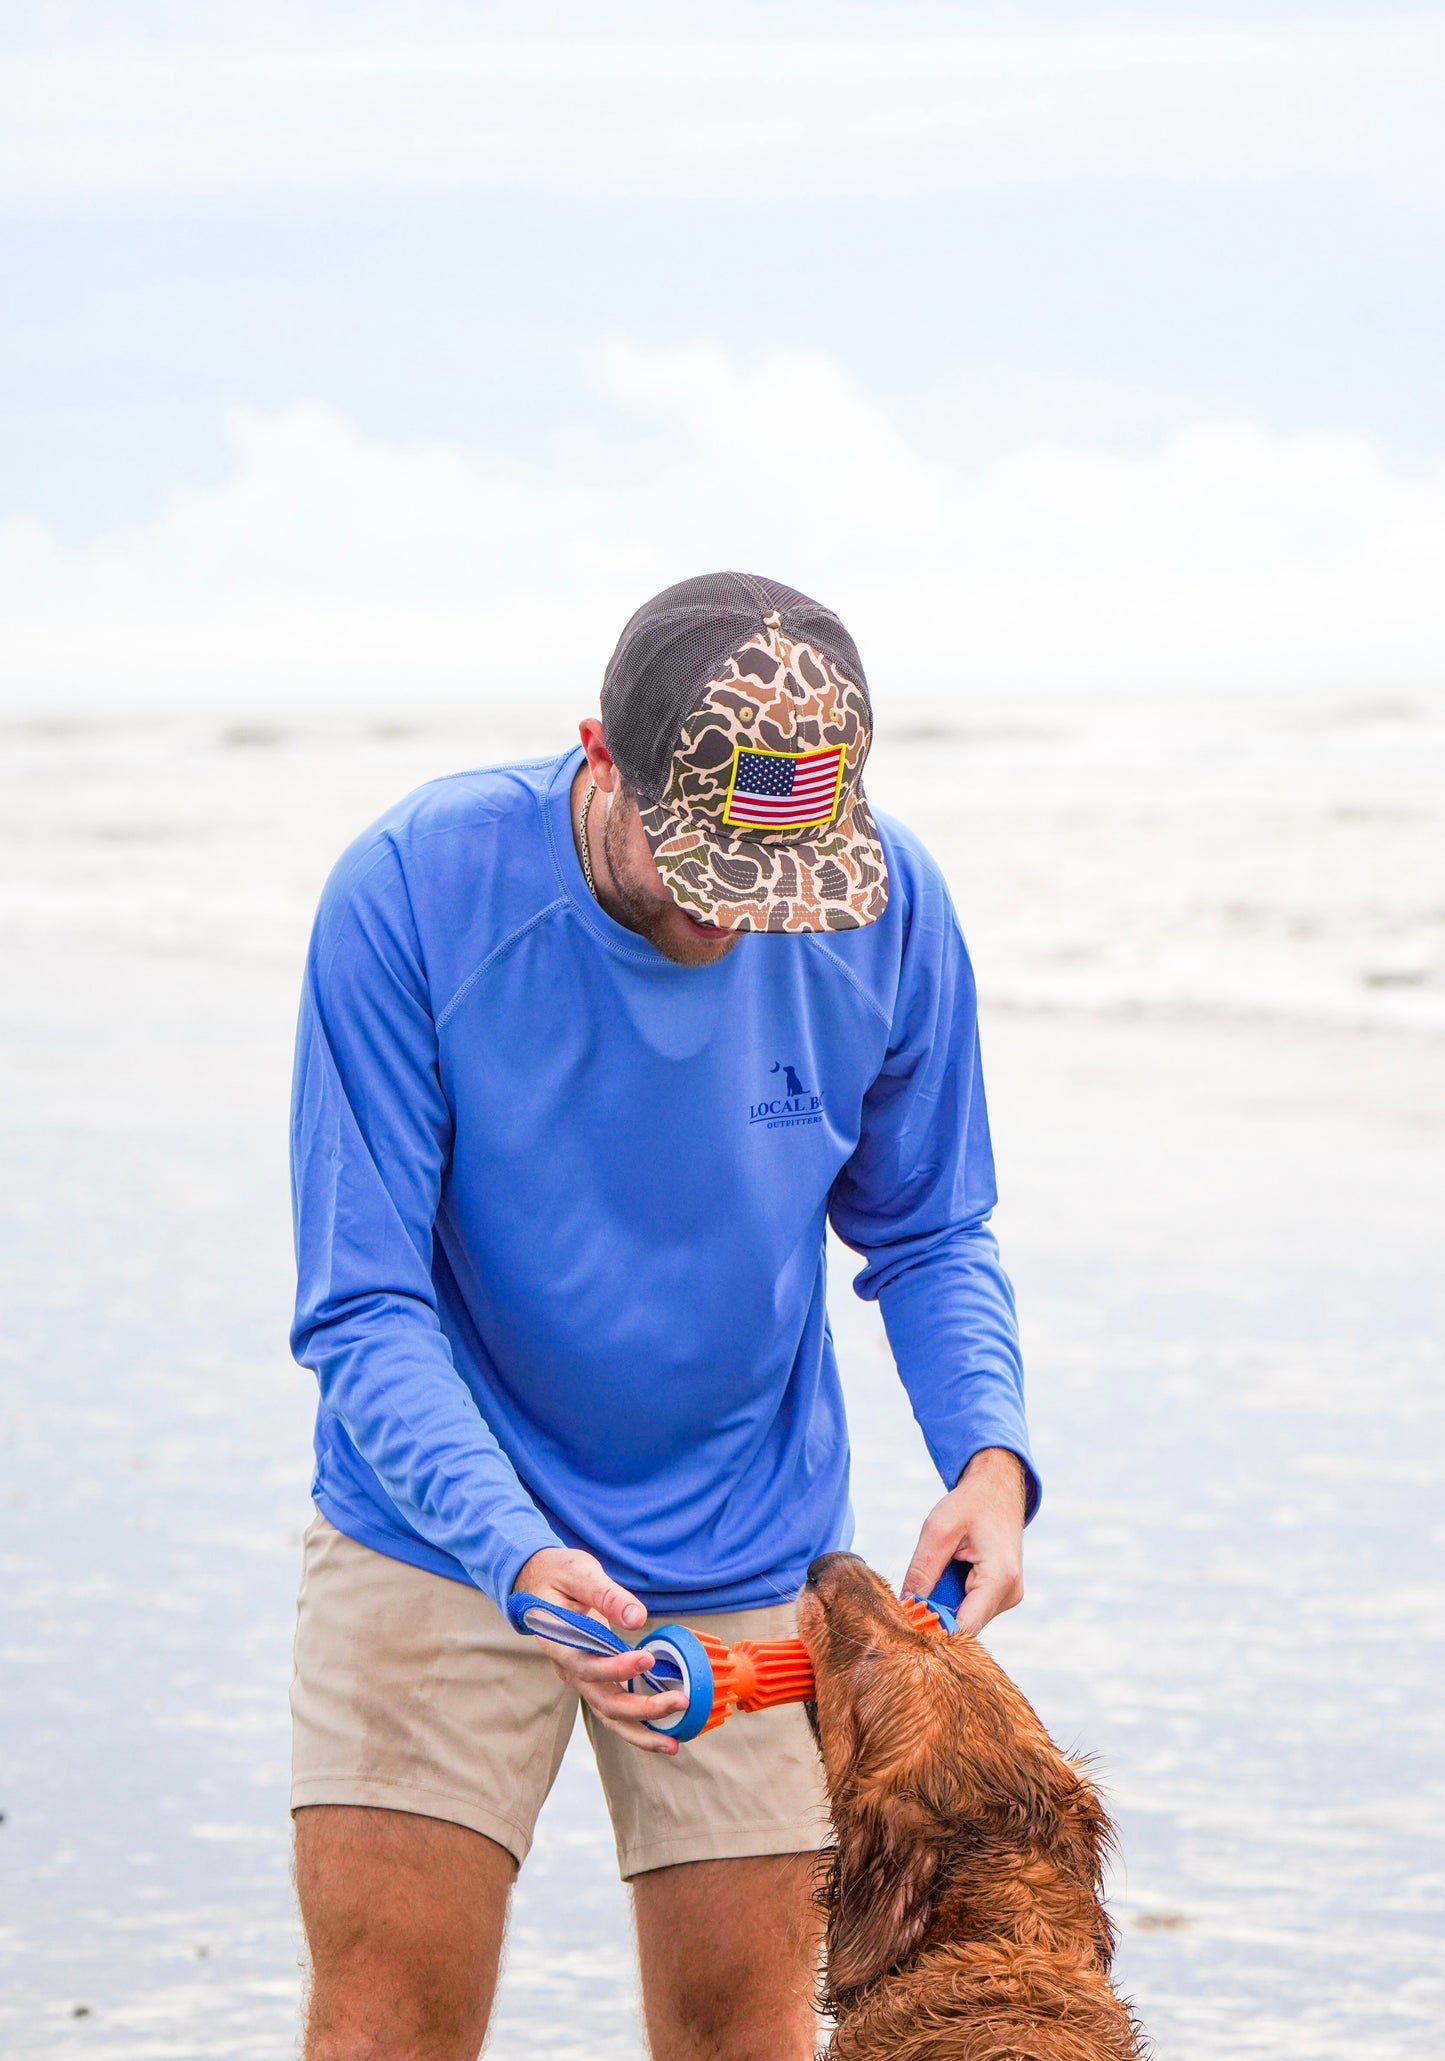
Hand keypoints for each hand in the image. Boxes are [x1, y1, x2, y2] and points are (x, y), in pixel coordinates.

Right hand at [513, 1546, 685, 1755]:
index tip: (646, 1659)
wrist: (539, 1581)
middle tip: (679, 1700)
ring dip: (641, 1730)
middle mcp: (569, 1669)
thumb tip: (637, 1618)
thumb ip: (605, 1594)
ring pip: (609, 1714)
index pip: (587, 1667)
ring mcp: (582, 1677)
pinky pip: (616, 1707)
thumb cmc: (558, 1573)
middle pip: (603, 1702)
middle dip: (642, 1708)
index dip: (616, 1669)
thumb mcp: (578, 1571)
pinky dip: (638, 1723)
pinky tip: (665, 1732)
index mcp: (559, 1644)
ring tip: (673, 1744)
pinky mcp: (596, 1677)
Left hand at [901, 1447, 1026, 1637]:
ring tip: (937, 1574)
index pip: (965, 1628)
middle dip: (936, 1615)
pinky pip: (971, 1608)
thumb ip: (923, 1570)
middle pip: (964, 1626)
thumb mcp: (938, 1529)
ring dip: (944, 1604)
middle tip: (913, 1596)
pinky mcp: (1001, 1595)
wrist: (997, 1490)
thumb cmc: (971, 1504)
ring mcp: (1008, 1596)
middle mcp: (1010, 1594)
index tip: (908, 1624)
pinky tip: (949, 1575)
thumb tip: (907, 1606)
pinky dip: (953, 1597)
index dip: (935, 1631)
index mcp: (1000, 1578)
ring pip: (966, 1619)